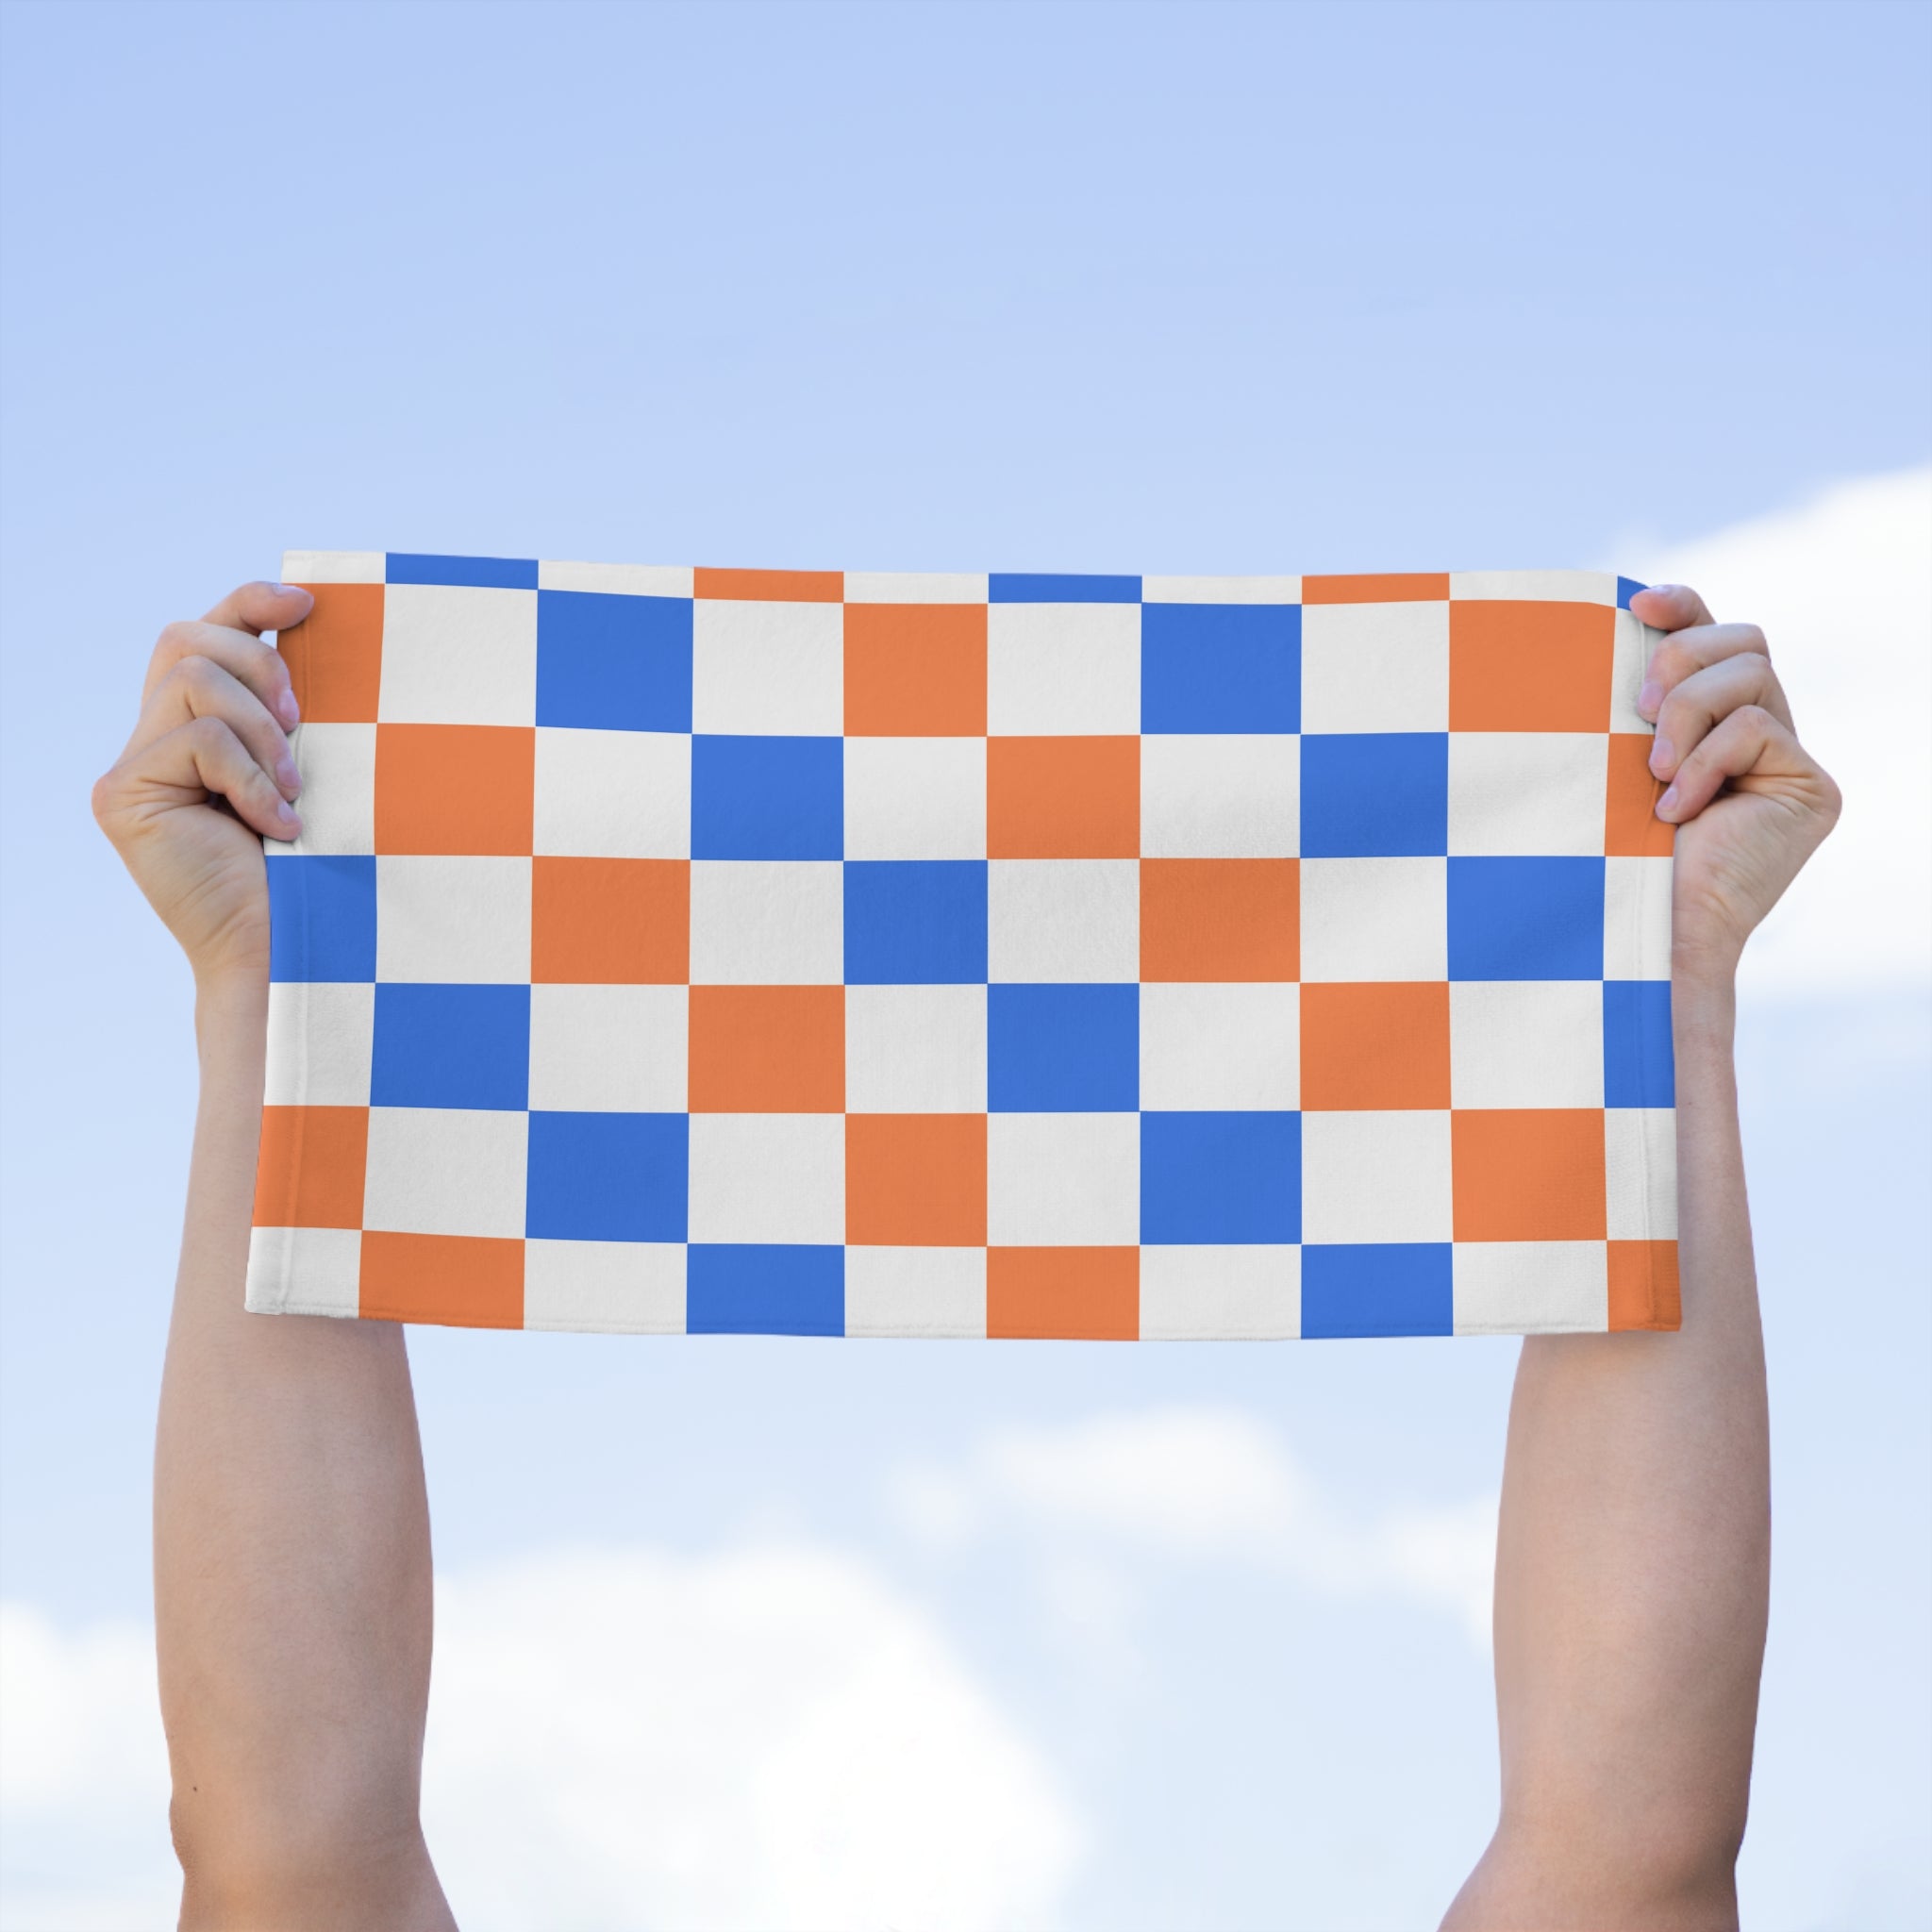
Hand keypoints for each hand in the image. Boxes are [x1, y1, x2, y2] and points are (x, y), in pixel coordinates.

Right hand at [92, 581, 313, 987]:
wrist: (292, 947)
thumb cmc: (319, 868)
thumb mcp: (314, 770)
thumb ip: (295, 714)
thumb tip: (321, 633)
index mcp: (201, 727)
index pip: (207, 633)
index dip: (250, 602)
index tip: (308, 604)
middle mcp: (155, 739)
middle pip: (185, 638)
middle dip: (260, 664)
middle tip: (304, 727)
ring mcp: (133, 768)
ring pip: (190, 677)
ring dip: (260, 729)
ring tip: (293, 792)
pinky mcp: (124, 795)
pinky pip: (196, 738)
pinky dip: (249, 776)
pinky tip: (275, 826)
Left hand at [1630, 583, 1840, 987]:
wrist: (1639, 931)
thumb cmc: (1607, 852)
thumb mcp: (1612, 758)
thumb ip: (1636, 703)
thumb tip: (1619, 622)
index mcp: (1712, 723)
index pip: (1714, 635)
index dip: (1683, 607)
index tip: (1635, 604)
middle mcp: (1762, 736)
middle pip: (1744, 640)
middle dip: (1681, 661)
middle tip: (1634, 715)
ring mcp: (1791, 762)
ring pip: (1752, 673)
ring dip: (1687, 713)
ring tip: (1653, 773)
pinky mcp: (1811, 790)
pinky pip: (1757, 727)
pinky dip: (1707, 759)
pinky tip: (1679, 809)